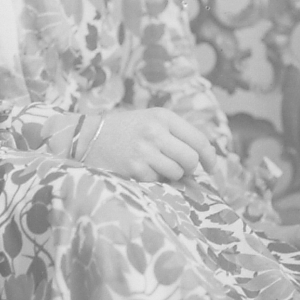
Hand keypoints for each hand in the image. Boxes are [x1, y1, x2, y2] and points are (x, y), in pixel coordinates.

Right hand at [84, 109, 219, 182]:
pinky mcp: (133, 168)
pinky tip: (142, 170)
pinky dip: (154, 180)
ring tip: (157, 167)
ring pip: (176, 173)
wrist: (87, 136)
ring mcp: (144, 151)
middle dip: (190, 169)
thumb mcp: (151, 120)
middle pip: (191, 159)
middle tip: (181, 169)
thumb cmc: (125, 130)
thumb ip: (177, 134)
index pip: (198, 139)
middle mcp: (155, 132)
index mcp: (162, 117)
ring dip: (172, 176)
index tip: (211, 167)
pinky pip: (157, 182)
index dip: (210, 157)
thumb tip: (206, 156)